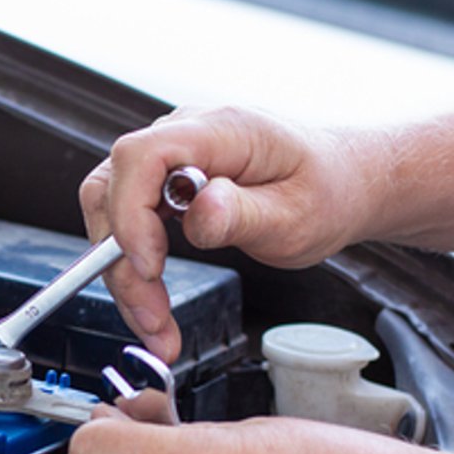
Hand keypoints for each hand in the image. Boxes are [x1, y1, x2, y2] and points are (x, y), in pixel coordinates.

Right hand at [79, 106, 370, 360]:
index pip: (142, 156)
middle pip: (112, 189)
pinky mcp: (165, 183)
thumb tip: (199, 212)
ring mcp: (171, 159)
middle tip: (151, 317)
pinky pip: (128, 223)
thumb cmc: (326, 191)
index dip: (131, 213)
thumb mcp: (298, 215)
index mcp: (221, 130)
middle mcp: (186, 136)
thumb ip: (244, 214)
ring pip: (112, 211)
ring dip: (122, 273)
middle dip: (120, 261)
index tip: (150, 267)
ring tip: (154, 323)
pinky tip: (153, 303)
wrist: (341, 183)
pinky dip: (133, 268)